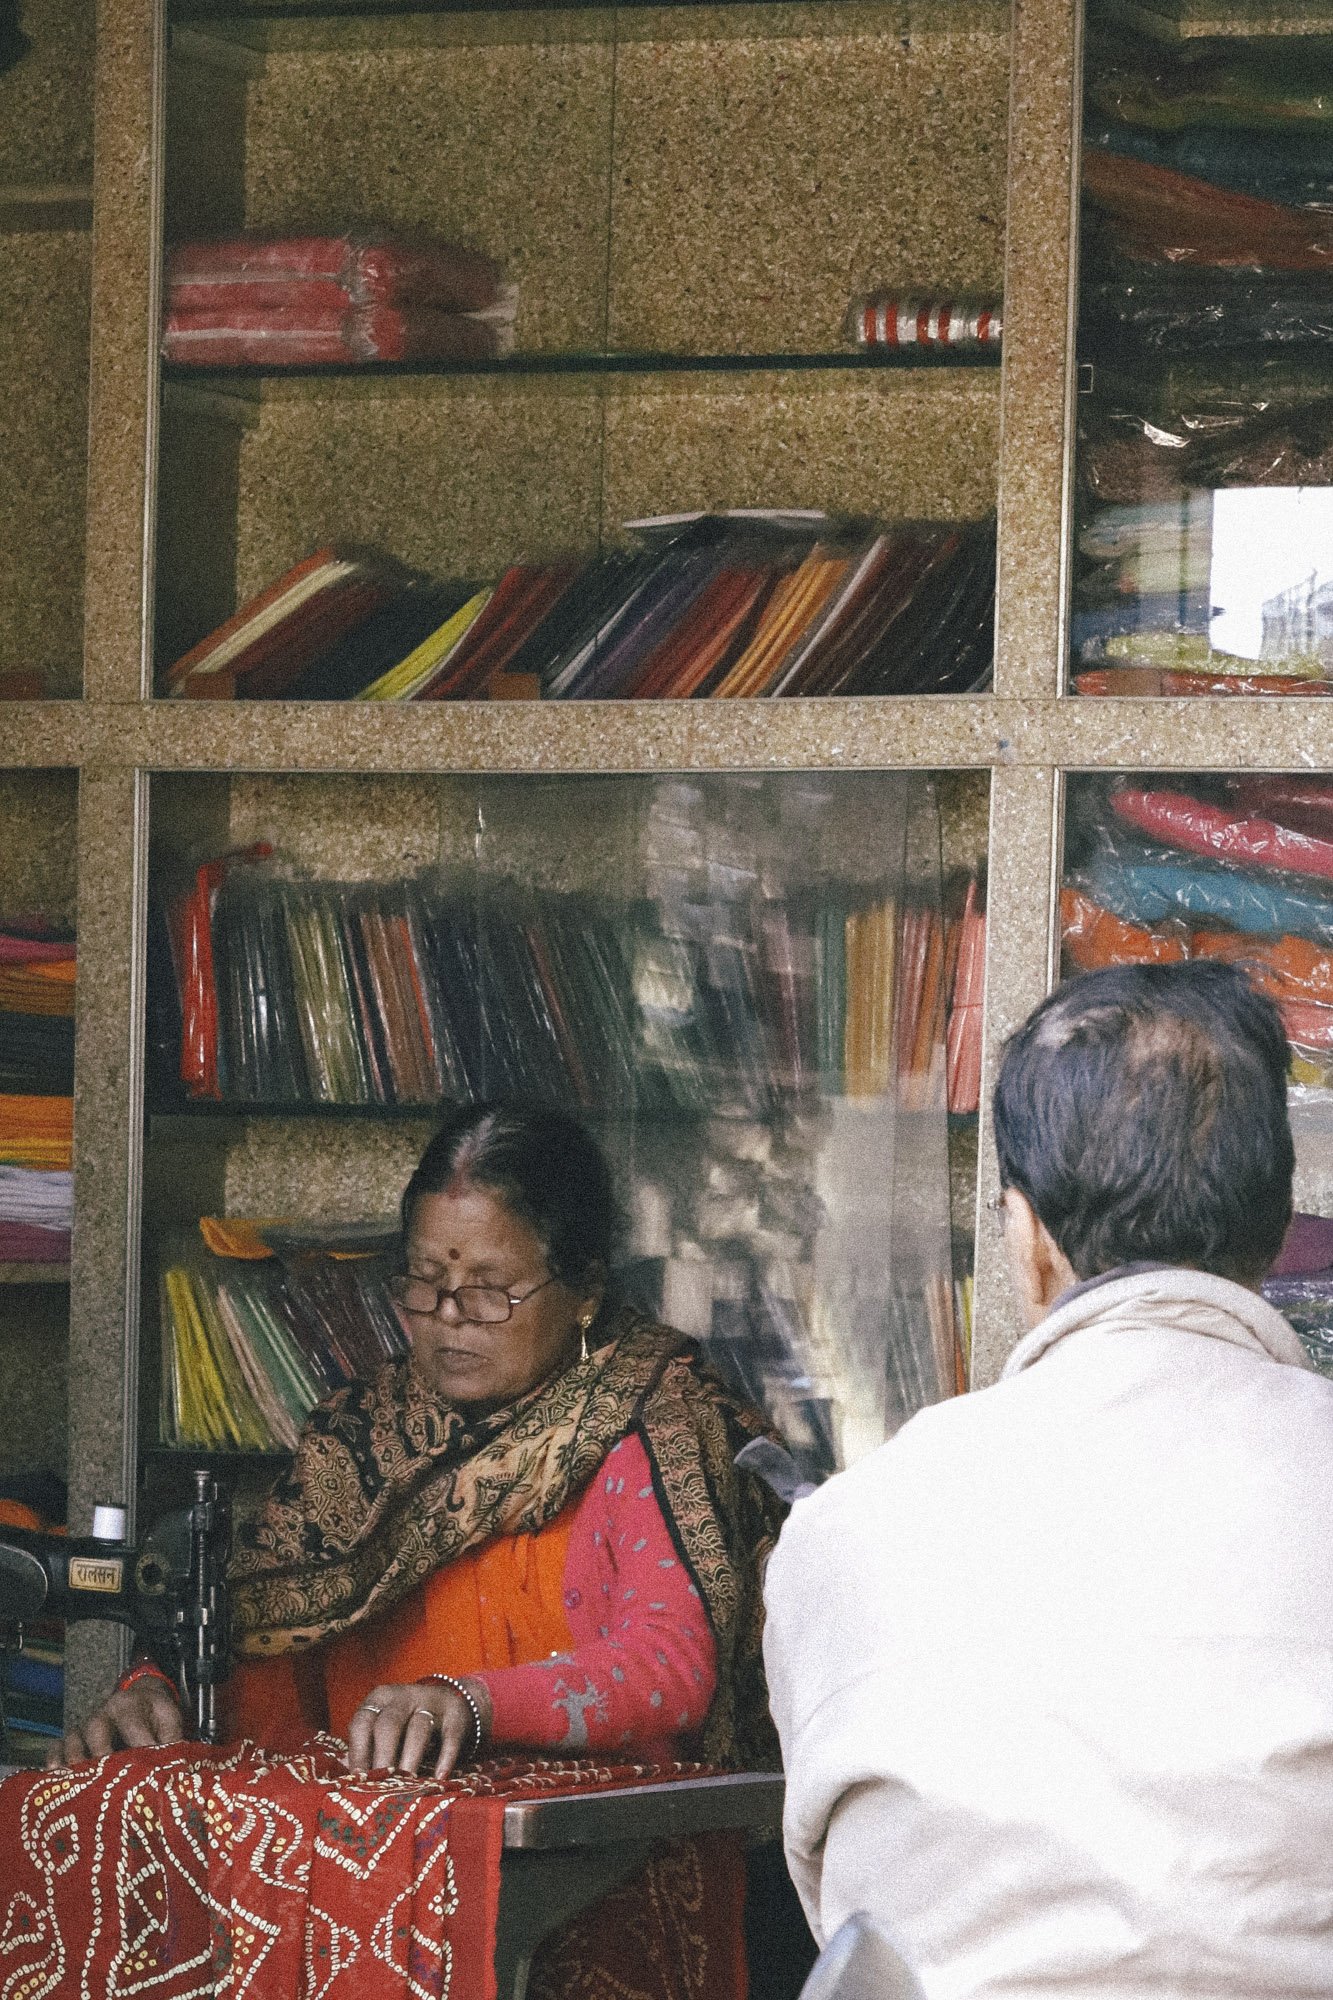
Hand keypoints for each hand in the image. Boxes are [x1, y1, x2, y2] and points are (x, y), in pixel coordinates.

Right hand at [46, 1677, 185, 1767]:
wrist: (140, 1697)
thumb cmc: (155, 1714)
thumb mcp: (169, 1720)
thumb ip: (172, 1740)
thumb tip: (176, 1769)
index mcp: (129, 1705)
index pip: (131, 1724)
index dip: (137, 1747)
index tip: (145, 1771)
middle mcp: (103, 1713)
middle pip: (95, 1729)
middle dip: (100, 1753)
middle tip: (108, 1778)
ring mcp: (85, 1726)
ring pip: (73, 1740)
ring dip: (76, 1762)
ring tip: (82, 1785)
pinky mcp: (72, 1738)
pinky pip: (56, 1747)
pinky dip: (55, 1762)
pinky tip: (56, 1779)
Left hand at [345, 1678, 491, 1779]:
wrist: (450, 1704)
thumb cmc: (406, 1722)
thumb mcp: (384, 1726)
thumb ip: (367, 1747)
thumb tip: (347, 1776)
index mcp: (379, 1699)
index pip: (362, 1722)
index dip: (358, 1751)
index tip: (358, 1779)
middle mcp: (403, 1696)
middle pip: (389, 1724)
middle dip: (384, 1757)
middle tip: (382, 1785)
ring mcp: (431, 1702)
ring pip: (419, 1729)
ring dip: (411, 1758)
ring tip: (407, 1785)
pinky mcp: (455, 1713)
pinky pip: (450, 1736)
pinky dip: (446, 1757)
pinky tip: (439, 1777)